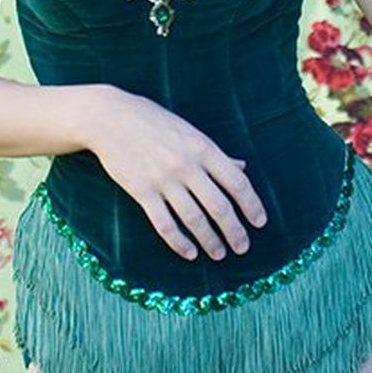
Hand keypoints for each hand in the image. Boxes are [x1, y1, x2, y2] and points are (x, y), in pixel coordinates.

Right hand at [89, 89, 268, 261]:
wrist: (111, 118)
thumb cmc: (154, 121)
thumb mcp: (189, 131)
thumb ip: (216, 153)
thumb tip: (242, 167)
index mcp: (202, 147)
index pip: (236, 181)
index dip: (251, 204)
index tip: (260, 222)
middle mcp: (186, 165)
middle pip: (218, 206)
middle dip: (234, 231)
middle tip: (243, 247)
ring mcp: (163, 180)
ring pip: (194, 219)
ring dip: (210, 241)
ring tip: (219, 254)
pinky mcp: (142, 192)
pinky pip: (165, 224)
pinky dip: (179, 242)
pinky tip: (190, 252)